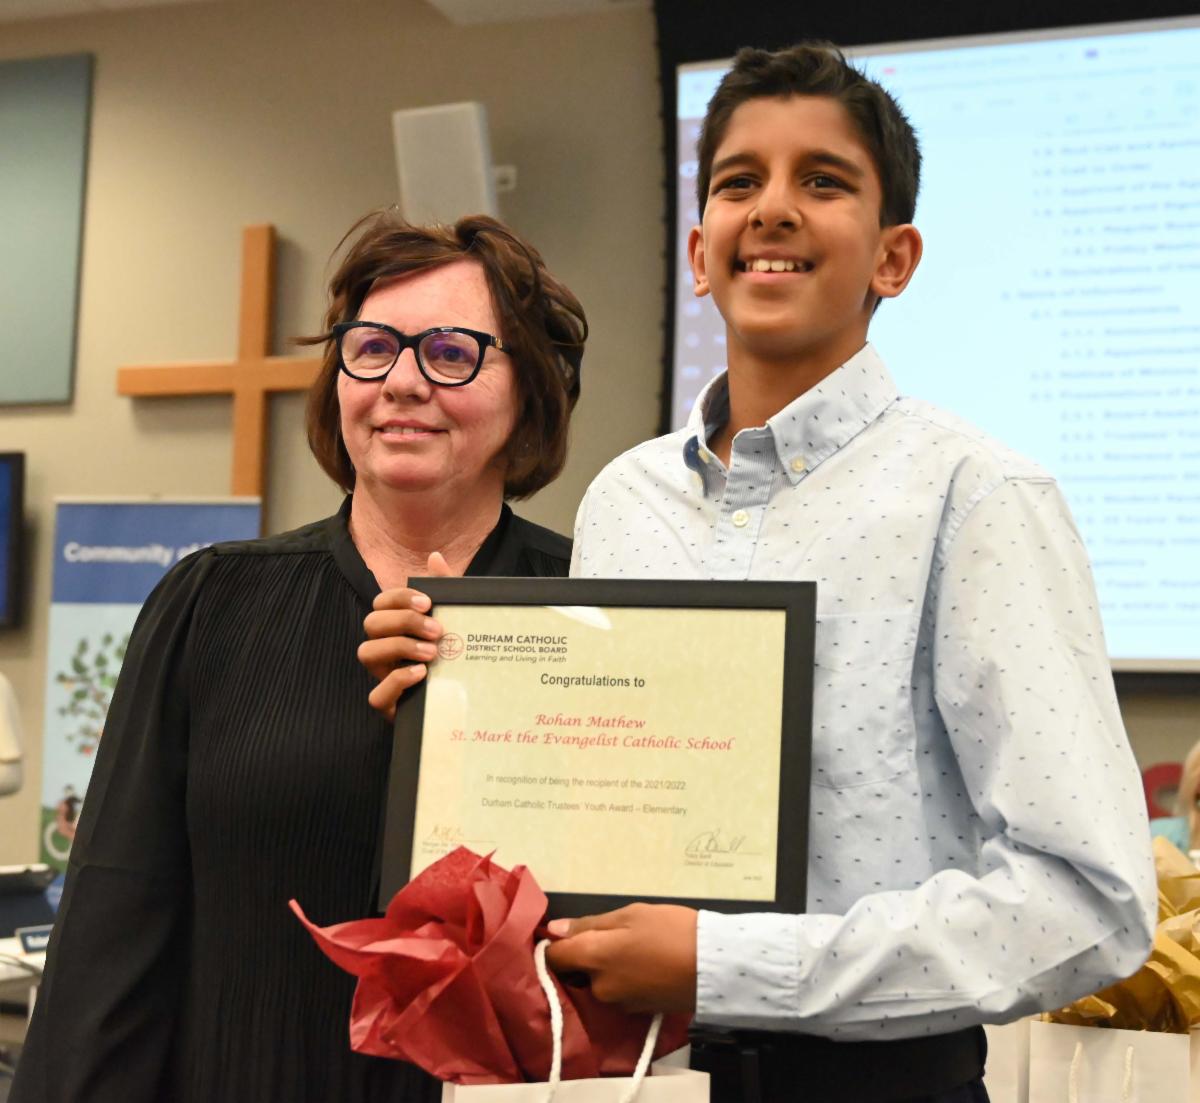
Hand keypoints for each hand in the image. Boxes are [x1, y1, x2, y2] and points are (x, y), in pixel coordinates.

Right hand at [358, 552, 453, 720]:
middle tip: (437, 630)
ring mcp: (384, 677)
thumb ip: (446, 590)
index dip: (399, 598)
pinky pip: (376, 696)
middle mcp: (385, 650)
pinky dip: (396, 681)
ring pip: (366, 653)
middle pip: (371, 623)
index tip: (428, 603)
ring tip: (432, 652)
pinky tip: (421, 674)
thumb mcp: (456, 622)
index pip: (381, 603)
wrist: (469, 702)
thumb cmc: (457, 657)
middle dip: (403, 621)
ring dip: (399, 646)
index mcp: (397, 628)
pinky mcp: (390, 706)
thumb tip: (435, 556)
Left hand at [544, 904, 697, 1013]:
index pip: (555, 957)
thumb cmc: (671, 931)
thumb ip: (590, 924)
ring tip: (636, 948)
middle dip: (588, 955)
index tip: (564, 933)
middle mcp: (600, 988)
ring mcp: (619, 1004)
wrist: (715, 967)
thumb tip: (554, 930)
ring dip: (608, 968)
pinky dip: (626, 979)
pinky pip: (620, 992)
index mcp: (594, 959)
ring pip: (600, 982)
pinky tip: (646, 965)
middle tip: (614, 934)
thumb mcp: (631, 914)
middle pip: (578, 971)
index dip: (554, 945)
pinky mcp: (637, 1012)